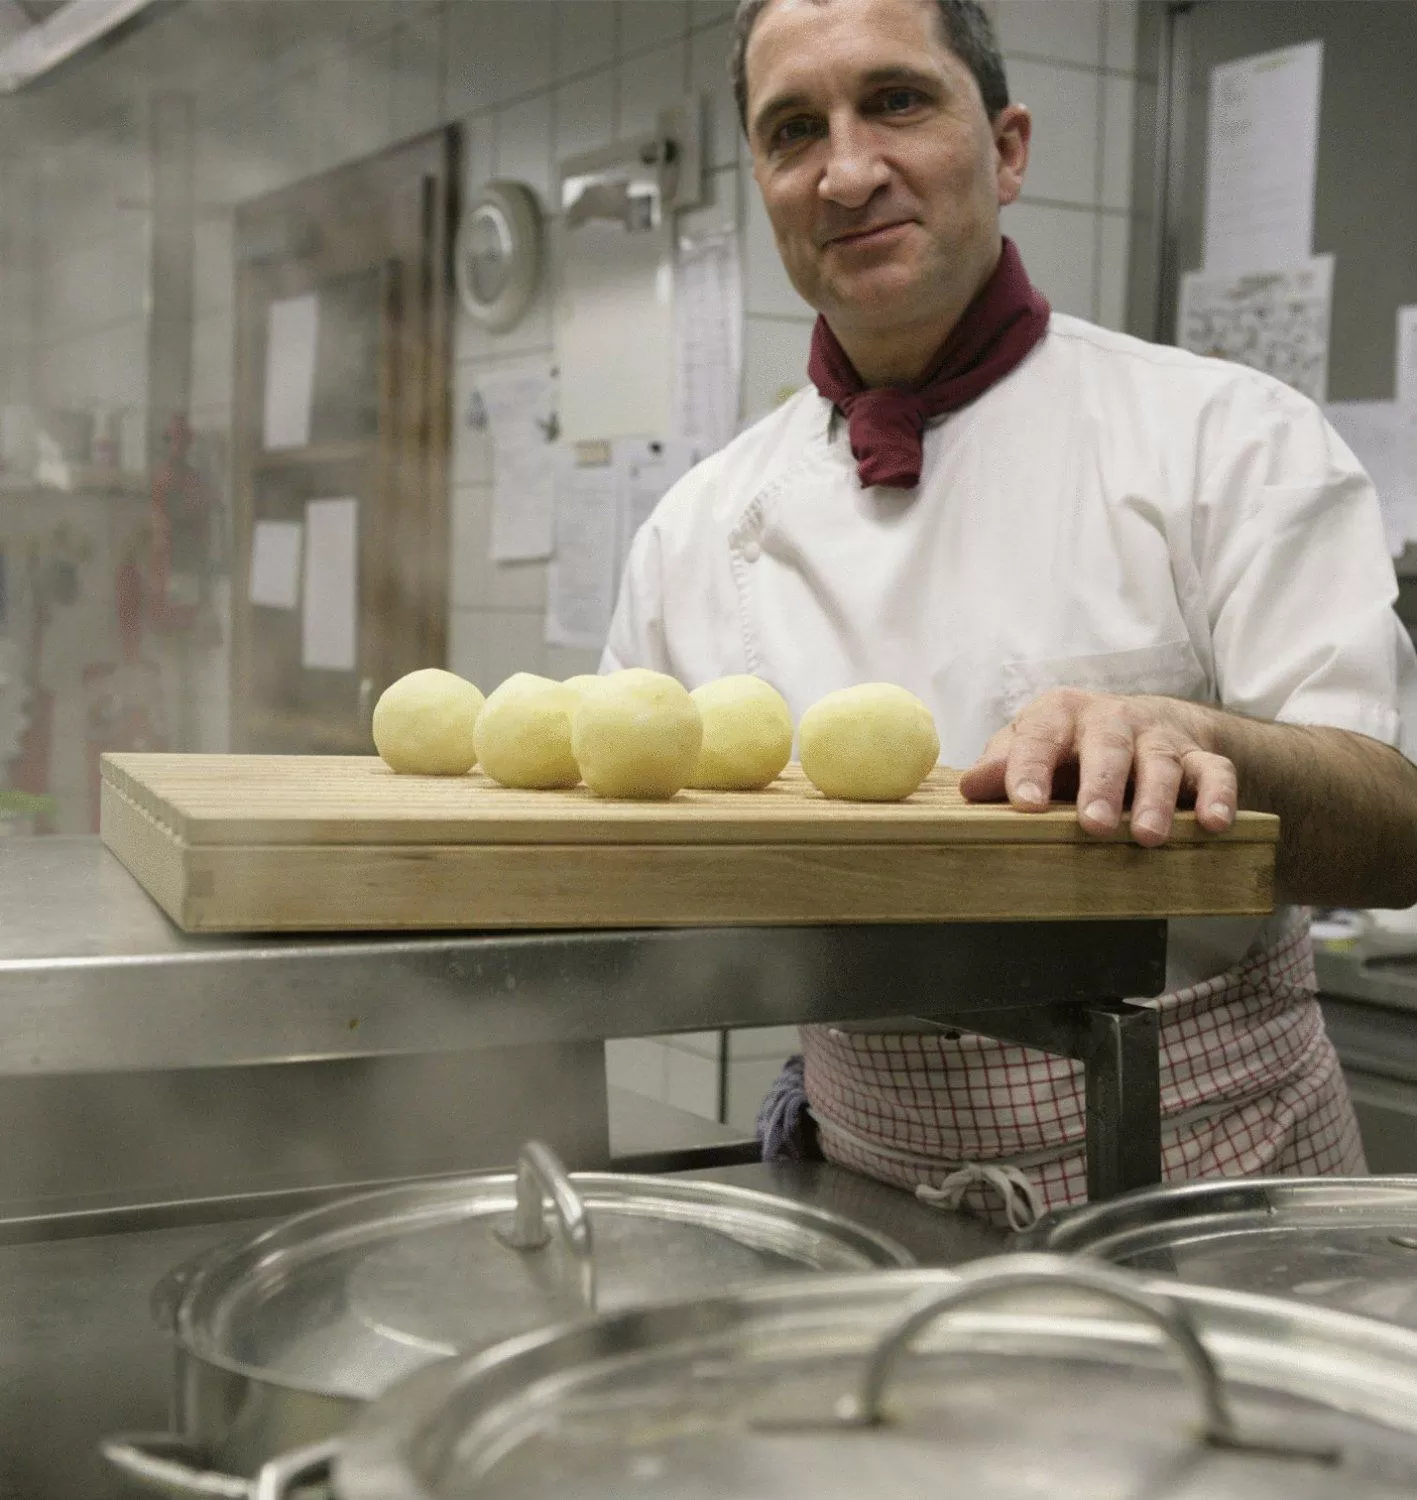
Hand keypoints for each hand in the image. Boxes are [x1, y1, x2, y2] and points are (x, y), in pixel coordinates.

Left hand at [957, 690, 1237, 845]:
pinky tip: (1215, 824)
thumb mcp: (1032, 748)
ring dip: (1156, 799)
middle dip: (1101, 785)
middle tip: (1094, 825)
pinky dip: (1218, 796)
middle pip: (1107, 747)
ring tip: (1147, 836)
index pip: (1040, 737)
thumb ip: (1003, 766)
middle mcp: (1112, 720)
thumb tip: (970, 788)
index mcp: (1060, 714)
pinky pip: (1215, 771)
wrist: (1145, 723)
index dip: (1030, 769)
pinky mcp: (1200, 755)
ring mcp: (1159, 738)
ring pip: (1161, 762)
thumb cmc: (1071, 746)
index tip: (1025, 804)